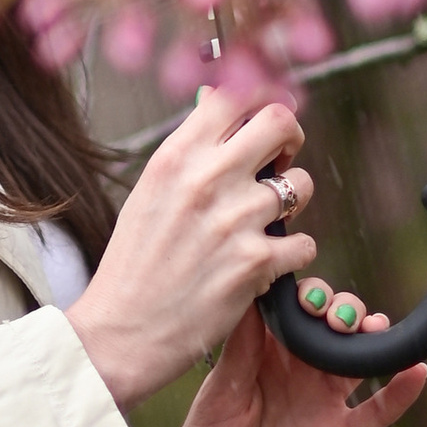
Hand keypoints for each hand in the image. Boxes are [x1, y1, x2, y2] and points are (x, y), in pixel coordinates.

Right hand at [66, 85, 315, 410]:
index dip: (259, 102)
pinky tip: (264, 264)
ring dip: (292, 203)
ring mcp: (235, 220)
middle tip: (281, 160)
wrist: (122, 331)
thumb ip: (190, 149)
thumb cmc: (135, 263)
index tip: (262, 122)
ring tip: (265, 223)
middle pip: (281, 122)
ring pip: (302, 185)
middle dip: (290, 138)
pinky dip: (292, 255)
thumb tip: (216, 99)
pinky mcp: (256, 263)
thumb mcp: (150, 191)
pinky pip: (305, 242)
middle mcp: (207, 179)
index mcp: (177, 156)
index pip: (235, 95)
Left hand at [150, 302, 426, 426]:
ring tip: (375, 328)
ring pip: (360, 360)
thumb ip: (243, 350)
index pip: (296, 312)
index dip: (306, 296)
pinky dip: (400, 392)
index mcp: (265, 354)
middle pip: (335, 327)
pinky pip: (378, 412)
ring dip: (373, 338)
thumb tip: (256, 295)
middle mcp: (299, 373)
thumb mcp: (217, 395)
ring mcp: (324, 404)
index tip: (306, 297)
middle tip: (336, 317)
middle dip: (343, 311)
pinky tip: (417, 369)